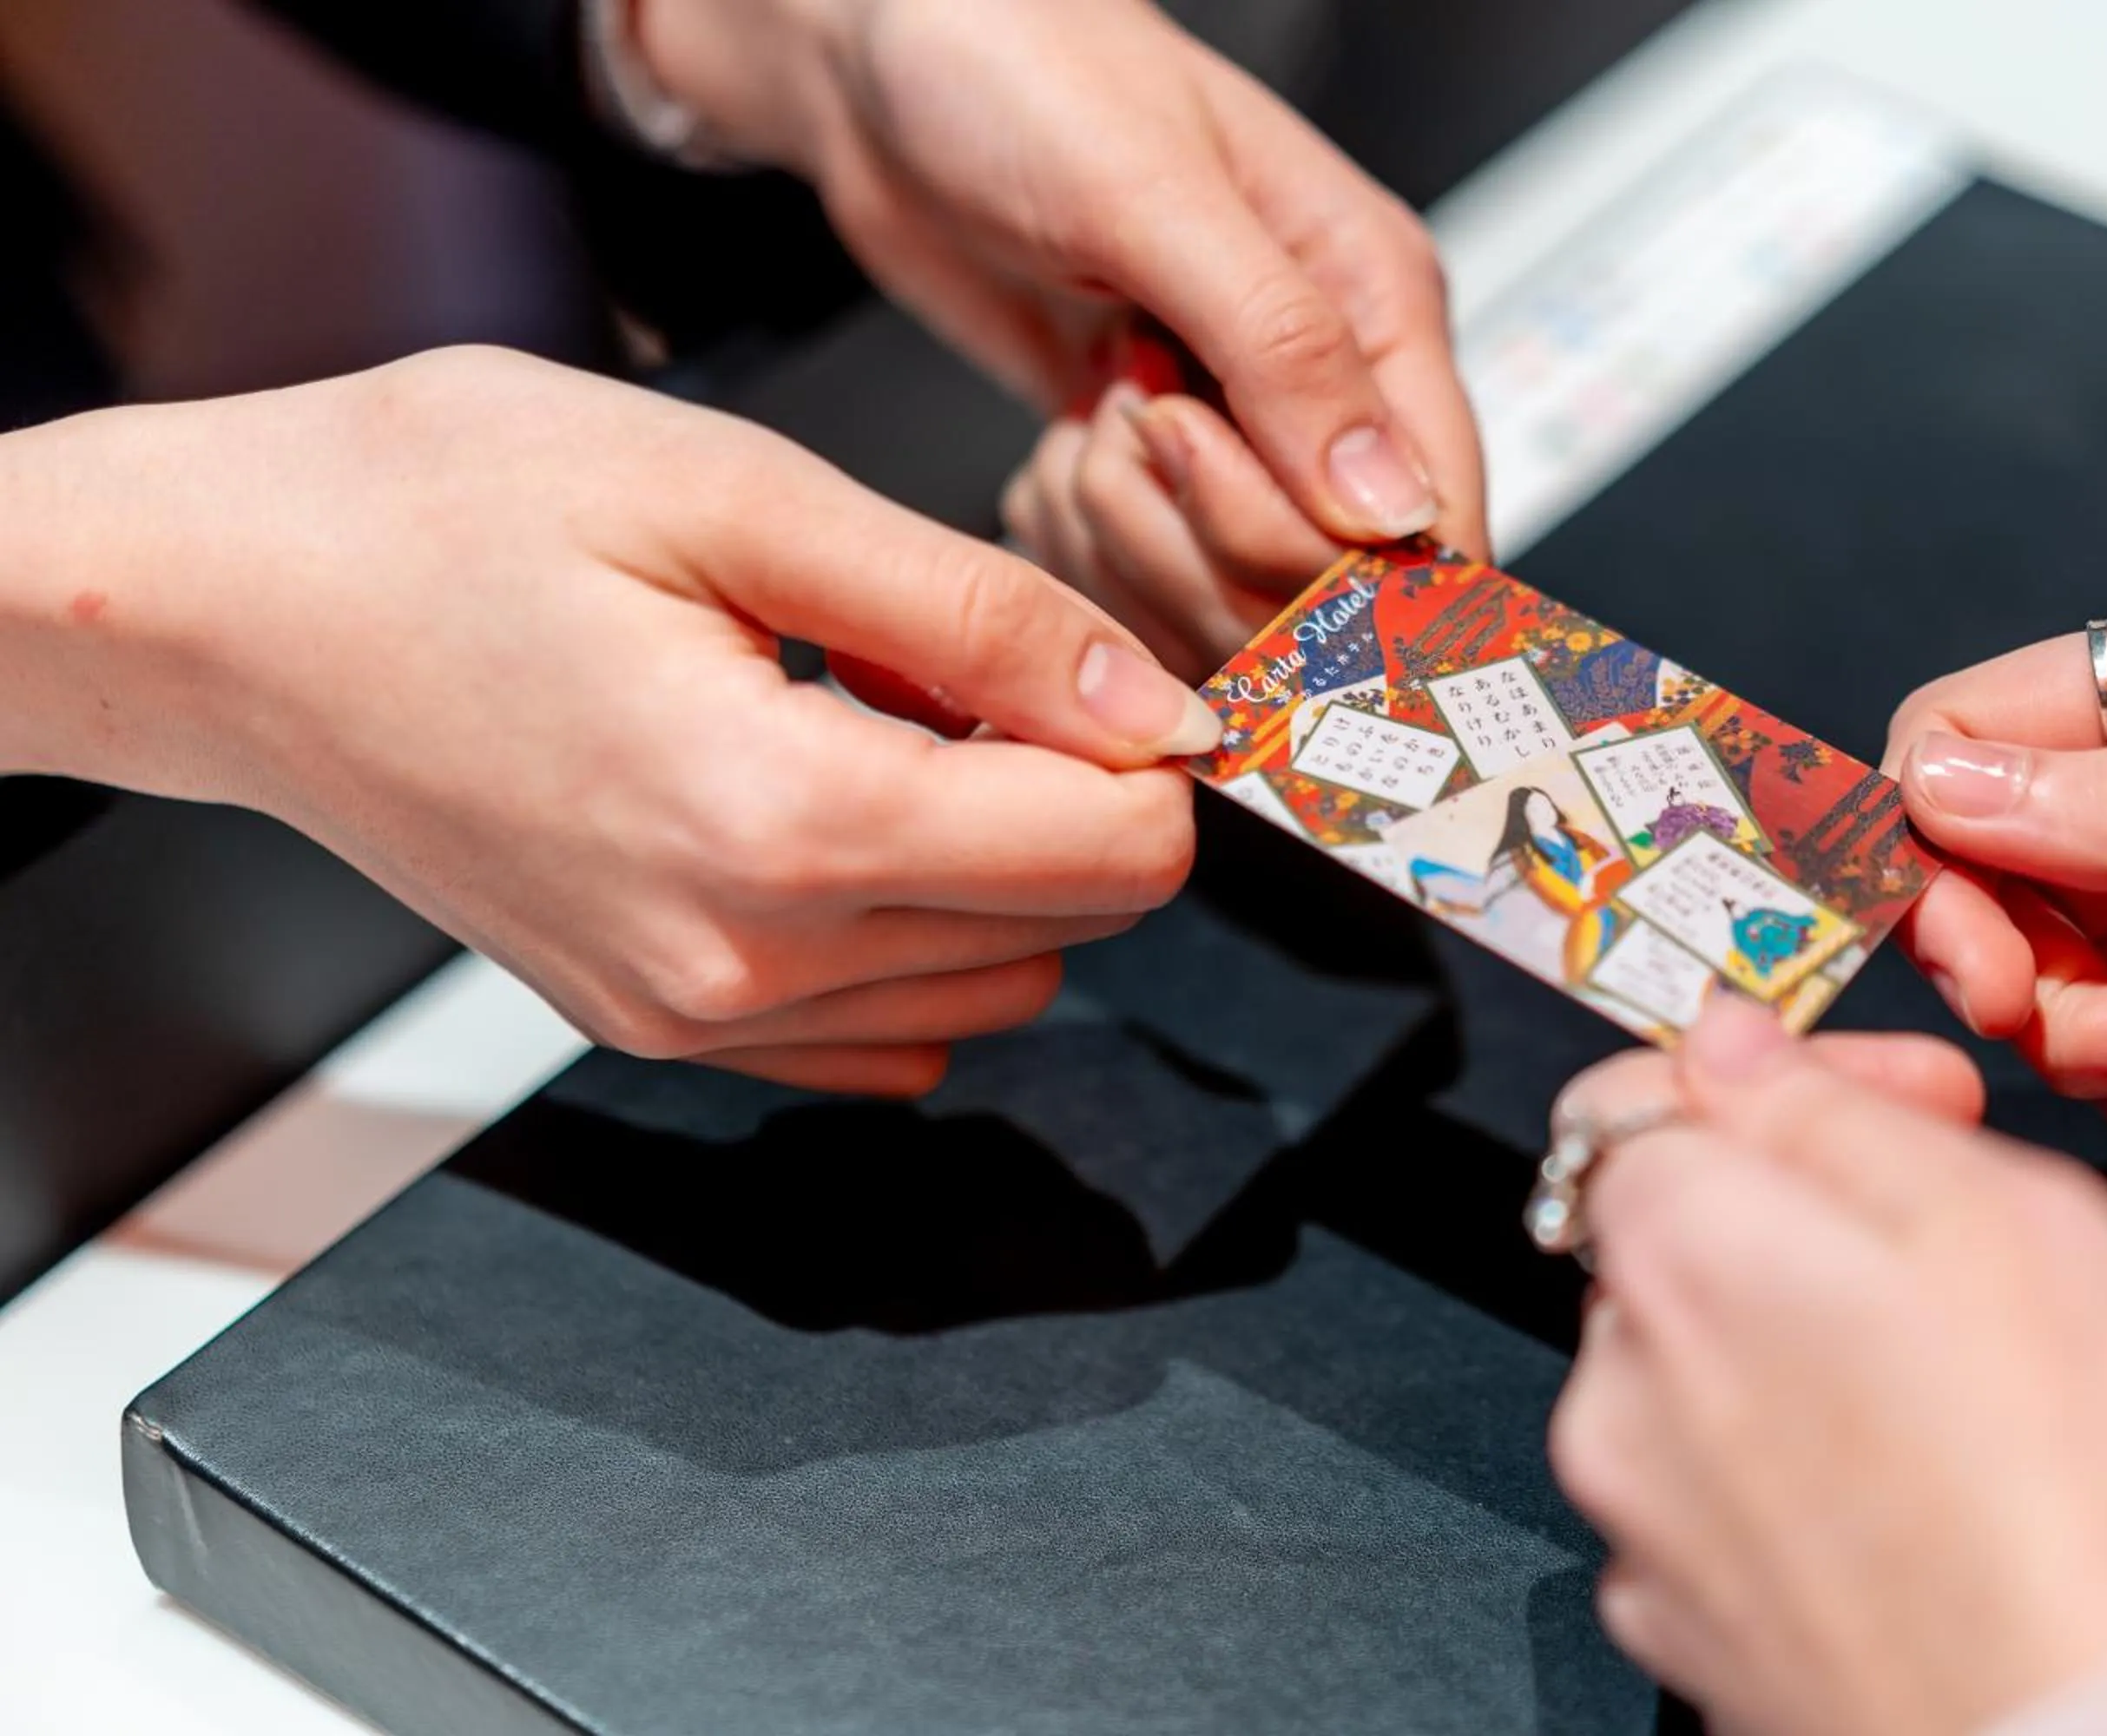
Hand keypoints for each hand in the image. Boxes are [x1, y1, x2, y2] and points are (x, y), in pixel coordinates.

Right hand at [0, 348, 1210, 1091]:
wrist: (231, 610)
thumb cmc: (440, 513)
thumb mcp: (737, 495)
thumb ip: (975, 614)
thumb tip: (1151, 706)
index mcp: (780, 824)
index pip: (1113, 855)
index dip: (1141, 746)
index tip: (1088, 659)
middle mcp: (743, 965)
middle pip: (1072, 926)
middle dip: (1070, 795)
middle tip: (960, 661)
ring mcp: (695, 1019)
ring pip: (992, 984)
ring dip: (992, 861)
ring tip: (874, 720)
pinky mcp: (658, 1027)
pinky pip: (884, 1031)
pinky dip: (908, 932)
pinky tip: (827, 807)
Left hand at [631, 0, 1486, 674]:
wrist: (881, 64)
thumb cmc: (1019, 70)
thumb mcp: (1153, 197)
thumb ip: (1284, 350)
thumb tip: (1388, 503)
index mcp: (1379, 300)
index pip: (1435, 513)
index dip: (1347, 573)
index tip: (1233, 544)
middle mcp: (1324, 384)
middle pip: (1324, 582)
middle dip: (1205, 534)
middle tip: (1129, 409)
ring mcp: (1235, 436)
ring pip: (1224, 599)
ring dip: (1129, 531)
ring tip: (1089, 409)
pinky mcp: (1151, 472)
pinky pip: (1138, 584)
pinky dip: (1079, 537)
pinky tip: (1054, 447)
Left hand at [1550, 997, 2106, 1735]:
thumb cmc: (2103, 1498)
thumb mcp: (2008, 1215)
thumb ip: (1831, 1109)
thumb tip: (1731, 1044)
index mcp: (1681, 1255)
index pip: (1636, 1100)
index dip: (1780, 1082)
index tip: (1905, 1105)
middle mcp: (1620, 1392)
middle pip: (1676, 1244)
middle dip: (1807, 1218)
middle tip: (1969, 1246)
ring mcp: (1648, 1529)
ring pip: (1705, 1378)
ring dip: (1811, 1353)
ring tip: (1973, 1396)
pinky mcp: (1694, 1637)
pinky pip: (1727, 1507)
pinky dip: (1808, 1480)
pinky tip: (1932, 1502)